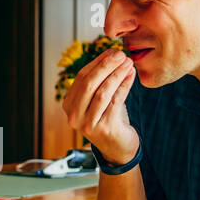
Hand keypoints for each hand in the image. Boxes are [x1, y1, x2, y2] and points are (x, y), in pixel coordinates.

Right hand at [62, 49, 138, 163]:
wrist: (118, 148)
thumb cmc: (109, 119)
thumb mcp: (99, 99)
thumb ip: (100, 80)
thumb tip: (112, 54)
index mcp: (69, 105)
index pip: (81, 77)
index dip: (98, 62)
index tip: (113, 51)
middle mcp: (74, 116)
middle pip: (89, 83)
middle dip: (106, 66)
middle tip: (121, 54)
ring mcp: (88, 124)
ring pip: (102, 92)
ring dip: (117, 74)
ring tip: (128, 63)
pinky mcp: (104, 129)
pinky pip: (115, 101)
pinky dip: (124, 85)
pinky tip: (131, 76)